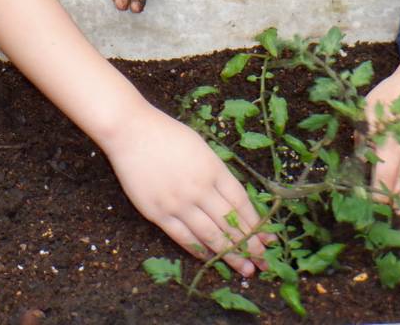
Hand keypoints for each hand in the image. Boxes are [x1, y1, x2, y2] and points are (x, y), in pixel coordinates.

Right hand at [103, 103, 267, 275]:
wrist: (131, 132)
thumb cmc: (167, 134)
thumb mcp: (201, 147)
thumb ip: (216, 173)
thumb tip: (232, 201)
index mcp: (213, 169)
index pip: (241, 202)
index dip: (255, 223)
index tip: (267, 238)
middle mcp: (199, 189)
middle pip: (230, 223)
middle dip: (249, 244)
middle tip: (263, 262)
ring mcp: (178, 203)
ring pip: (210, 236)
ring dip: (229, 254)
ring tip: (245, 268)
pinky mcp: (158, 213)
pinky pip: (183, 238)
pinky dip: (199, 251)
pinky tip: (211, 259)